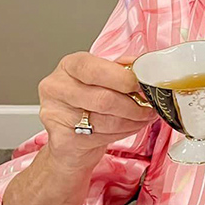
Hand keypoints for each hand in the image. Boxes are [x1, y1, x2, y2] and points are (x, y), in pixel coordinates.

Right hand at [38, 52, 156, 164]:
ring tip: (142, 118)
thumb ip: (121, 69)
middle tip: (149, 107)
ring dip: (133, 121)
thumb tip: (143, 66)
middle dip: (134, 106)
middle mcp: (57, 87)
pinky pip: (102, 137)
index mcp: (70, 66)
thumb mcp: (102, 79)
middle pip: (104, 99)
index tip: (142, 85)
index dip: (124, 79)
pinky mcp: (62, 138)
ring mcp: (56, 113)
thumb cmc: (87, 103)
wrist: (69, 137)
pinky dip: (123, 133)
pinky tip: (128, 128)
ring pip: (107, 121)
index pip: (95, 70)